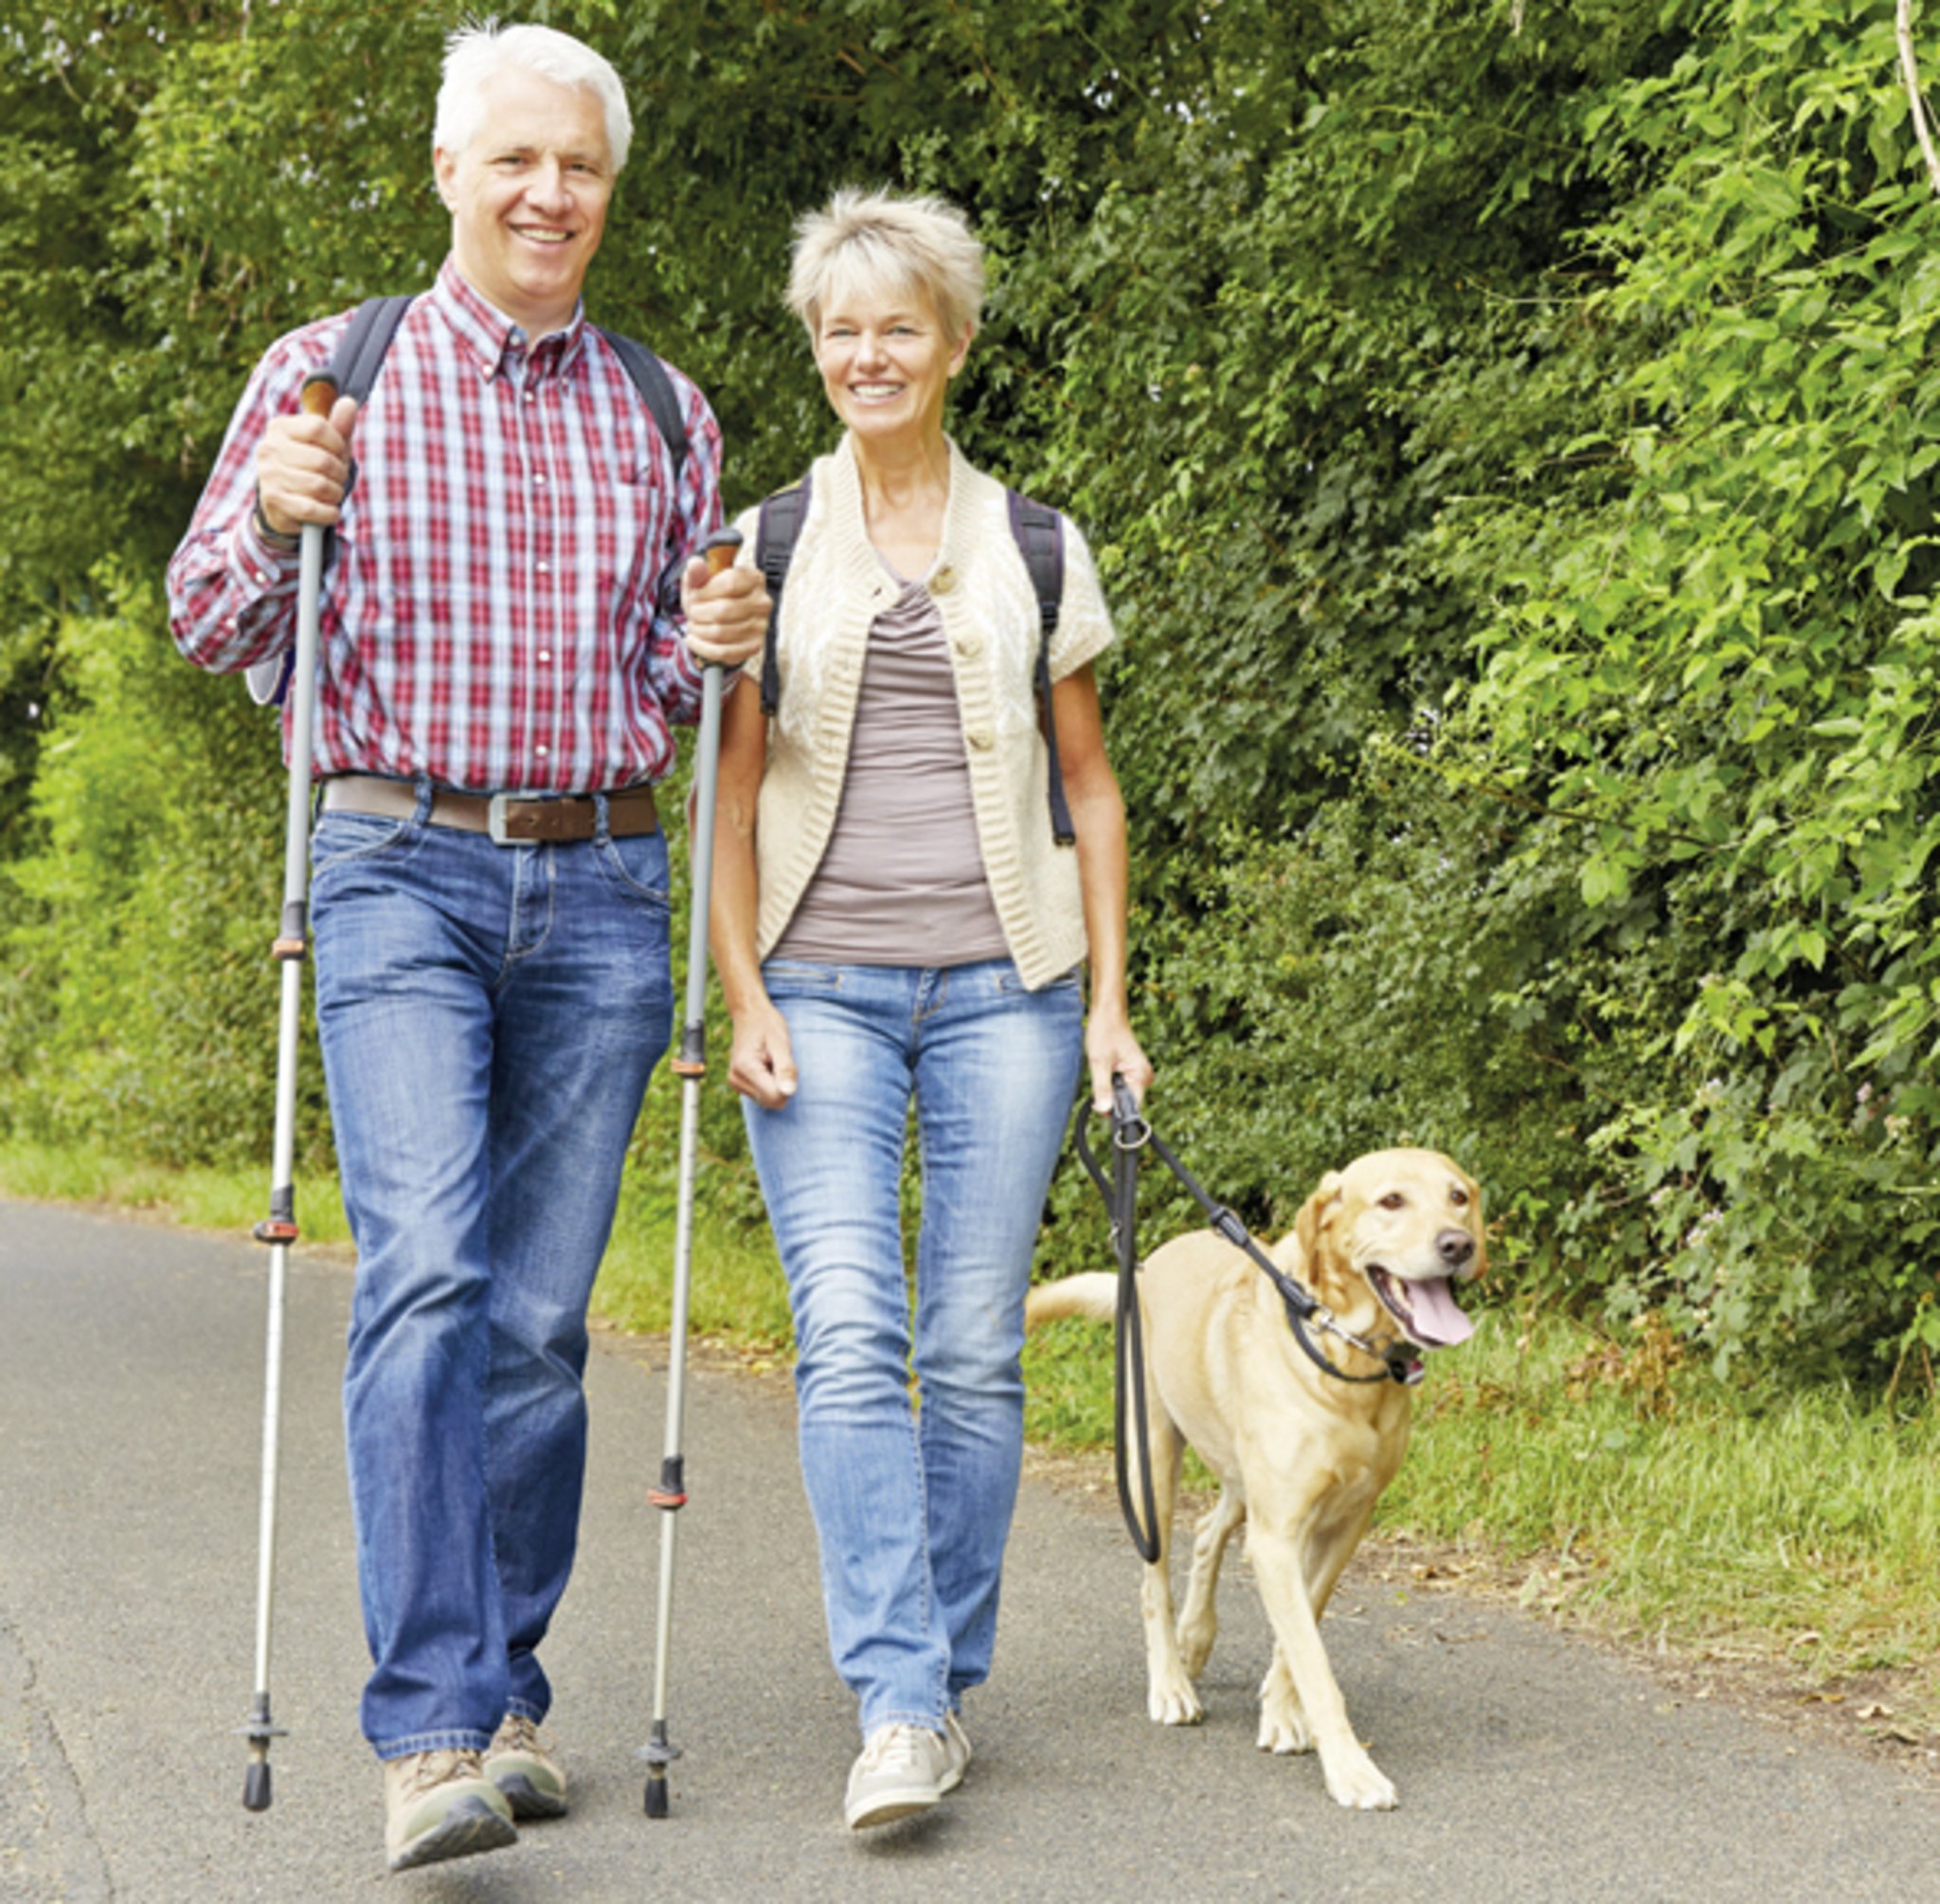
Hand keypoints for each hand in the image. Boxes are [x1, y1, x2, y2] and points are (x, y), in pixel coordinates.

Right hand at [255, 395, 358, 535]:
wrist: (285, 505)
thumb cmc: (311, 468)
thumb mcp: (327, 445)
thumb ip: (339, 425)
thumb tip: (349, 402)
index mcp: (281, 427)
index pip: (318, 427)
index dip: (338, 444)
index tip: (339, 453)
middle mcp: (269, 447)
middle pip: (322, 459)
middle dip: (340, 473)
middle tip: (338, 478)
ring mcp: (268, 474)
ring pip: (319, 485)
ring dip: (335, 493)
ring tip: (332, 493)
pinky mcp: (273, 500)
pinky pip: (312, 509)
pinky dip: (329, 513)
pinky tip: (330, 511)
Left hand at [681, 556, 770, 666]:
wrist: (722, 617)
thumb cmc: (711, 596)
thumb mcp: (701, 580)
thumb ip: (696, 572)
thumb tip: (695, 564)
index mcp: (753, 578)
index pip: (730, 584)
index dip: (705, 592)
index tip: (694, 596)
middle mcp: (762, 602)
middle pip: (724, 610)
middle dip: (699, 613)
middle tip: (692, 613)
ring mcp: (761, 626)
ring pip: (721, 632)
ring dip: (699, 630)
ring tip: (693, 625)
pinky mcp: (754, 646)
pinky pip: (724, 652)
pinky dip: (703, 648)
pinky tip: (694, 640)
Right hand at [727, 996, 798, 1108]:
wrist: (749, 1014)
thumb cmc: (767, 1025)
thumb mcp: (781, 1043)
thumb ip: (785, 1068)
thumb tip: (788, 1092)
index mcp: (745, 1067)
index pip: (774, 1097)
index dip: (787, 1084)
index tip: (783, 1063)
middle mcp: (735, 1078)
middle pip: (771, 1101)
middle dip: (781, 1084)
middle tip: (778, 1060)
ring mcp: (735, 1082)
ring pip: (768, 1099)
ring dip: (776, 1083)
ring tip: (771, 1060)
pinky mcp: (738, 1084)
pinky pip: (763, 1094)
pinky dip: (769, 1082)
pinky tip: (765, 1065)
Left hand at [1085, 1011, 1152, 1115]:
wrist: (1107, 1013)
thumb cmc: (1105, 1032)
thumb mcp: (1099, 1062)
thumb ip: (1102, 1088)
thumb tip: (1104, 1110)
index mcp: (1141, 1075)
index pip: (1131, 1106)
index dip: (1114, 1111)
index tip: (1098, 1106)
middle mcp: (1144, 1077)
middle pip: (1125, 1102)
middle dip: (1109, 1097)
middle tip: (1100, 1075)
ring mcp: (1138, 1074)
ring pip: (1120, 1094)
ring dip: (1107, 1088)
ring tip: (1104, 1067)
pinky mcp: (1131, 1072)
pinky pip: (1119, 1086)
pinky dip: (1108, 1082)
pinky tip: (1105, 1067)